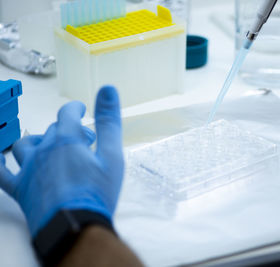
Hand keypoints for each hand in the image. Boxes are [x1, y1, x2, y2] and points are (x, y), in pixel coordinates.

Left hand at [0, 86, 123, 236]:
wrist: (76, 227)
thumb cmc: (96, 192)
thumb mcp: (111, 154)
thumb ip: (109, 121)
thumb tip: (107, 89)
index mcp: (67, 140)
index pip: (67, 114)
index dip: (74, 108)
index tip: (79, 108)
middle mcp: (44, 150)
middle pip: (51, 130)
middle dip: (66, 130)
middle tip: (81, 139)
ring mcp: (29, 169)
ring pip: (25, 145)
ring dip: (37, 140)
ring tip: (47, 145)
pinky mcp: (21, 189)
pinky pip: (3, 174)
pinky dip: (1, 165)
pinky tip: (1, 160)